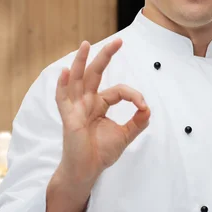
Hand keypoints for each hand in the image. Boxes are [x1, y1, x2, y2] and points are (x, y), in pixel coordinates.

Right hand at [55, 38, 149, 184]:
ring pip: (78, 80)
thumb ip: (137, 122)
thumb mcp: (125, 135)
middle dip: (105, 56)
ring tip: (85, 45)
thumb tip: (148, 109)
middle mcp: (87, 102)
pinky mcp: (69, 118)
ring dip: (80, 62)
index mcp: (99, 104)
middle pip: (95, 74)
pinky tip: (65, 72)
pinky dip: (63, 85)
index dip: (133, 95)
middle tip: (118, 40)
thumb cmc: (101, 153)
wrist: (87, 171)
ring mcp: (76, 108)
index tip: (144, 106)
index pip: (118, 90)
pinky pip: (63, 99)